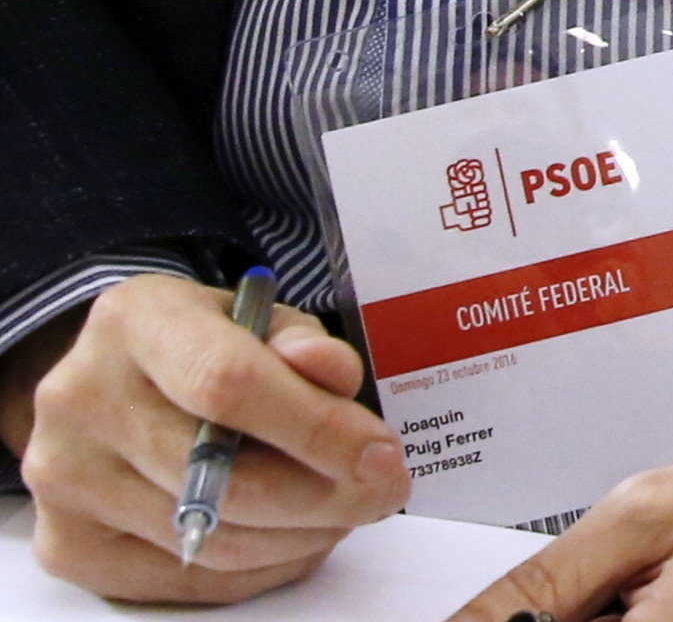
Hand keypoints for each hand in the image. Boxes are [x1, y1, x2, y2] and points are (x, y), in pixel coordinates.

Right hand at [13, 273, 407, 605]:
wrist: (112, 382)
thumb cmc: (204, 345)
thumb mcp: (259, 318)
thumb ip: (303, 344)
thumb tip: (329, 374)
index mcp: (135, 321)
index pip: (228, 385)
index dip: (316, 429)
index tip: (381, 454)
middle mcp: (81, 399)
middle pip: (221, 477)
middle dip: (325, 496)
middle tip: (385, 494)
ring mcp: (62, 478)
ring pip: (208, 538)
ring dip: (299, 537)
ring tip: (346, 514)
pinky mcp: (66, 544)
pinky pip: (181, 579)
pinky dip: (257, 569)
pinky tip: (295, 540)